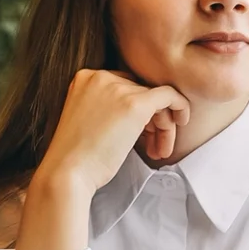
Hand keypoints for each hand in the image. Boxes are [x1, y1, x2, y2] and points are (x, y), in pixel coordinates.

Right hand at [16, 71, 189, 249]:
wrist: (67, 172)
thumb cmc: (76, 158)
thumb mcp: (88, 120)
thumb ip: (108, 108)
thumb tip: (143, 113)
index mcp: (85, 78)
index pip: (124, 86)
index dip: (137, 110)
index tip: (142, 134)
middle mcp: (101, 76)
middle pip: (140, 91)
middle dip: (152, 120)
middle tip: (155, 146)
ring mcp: (118, 88)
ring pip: (155, 97)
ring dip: (162, 125)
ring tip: (159, 151)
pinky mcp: (135, 104)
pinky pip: (169, 95)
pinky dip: (180, 107)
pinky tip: (181, 123)